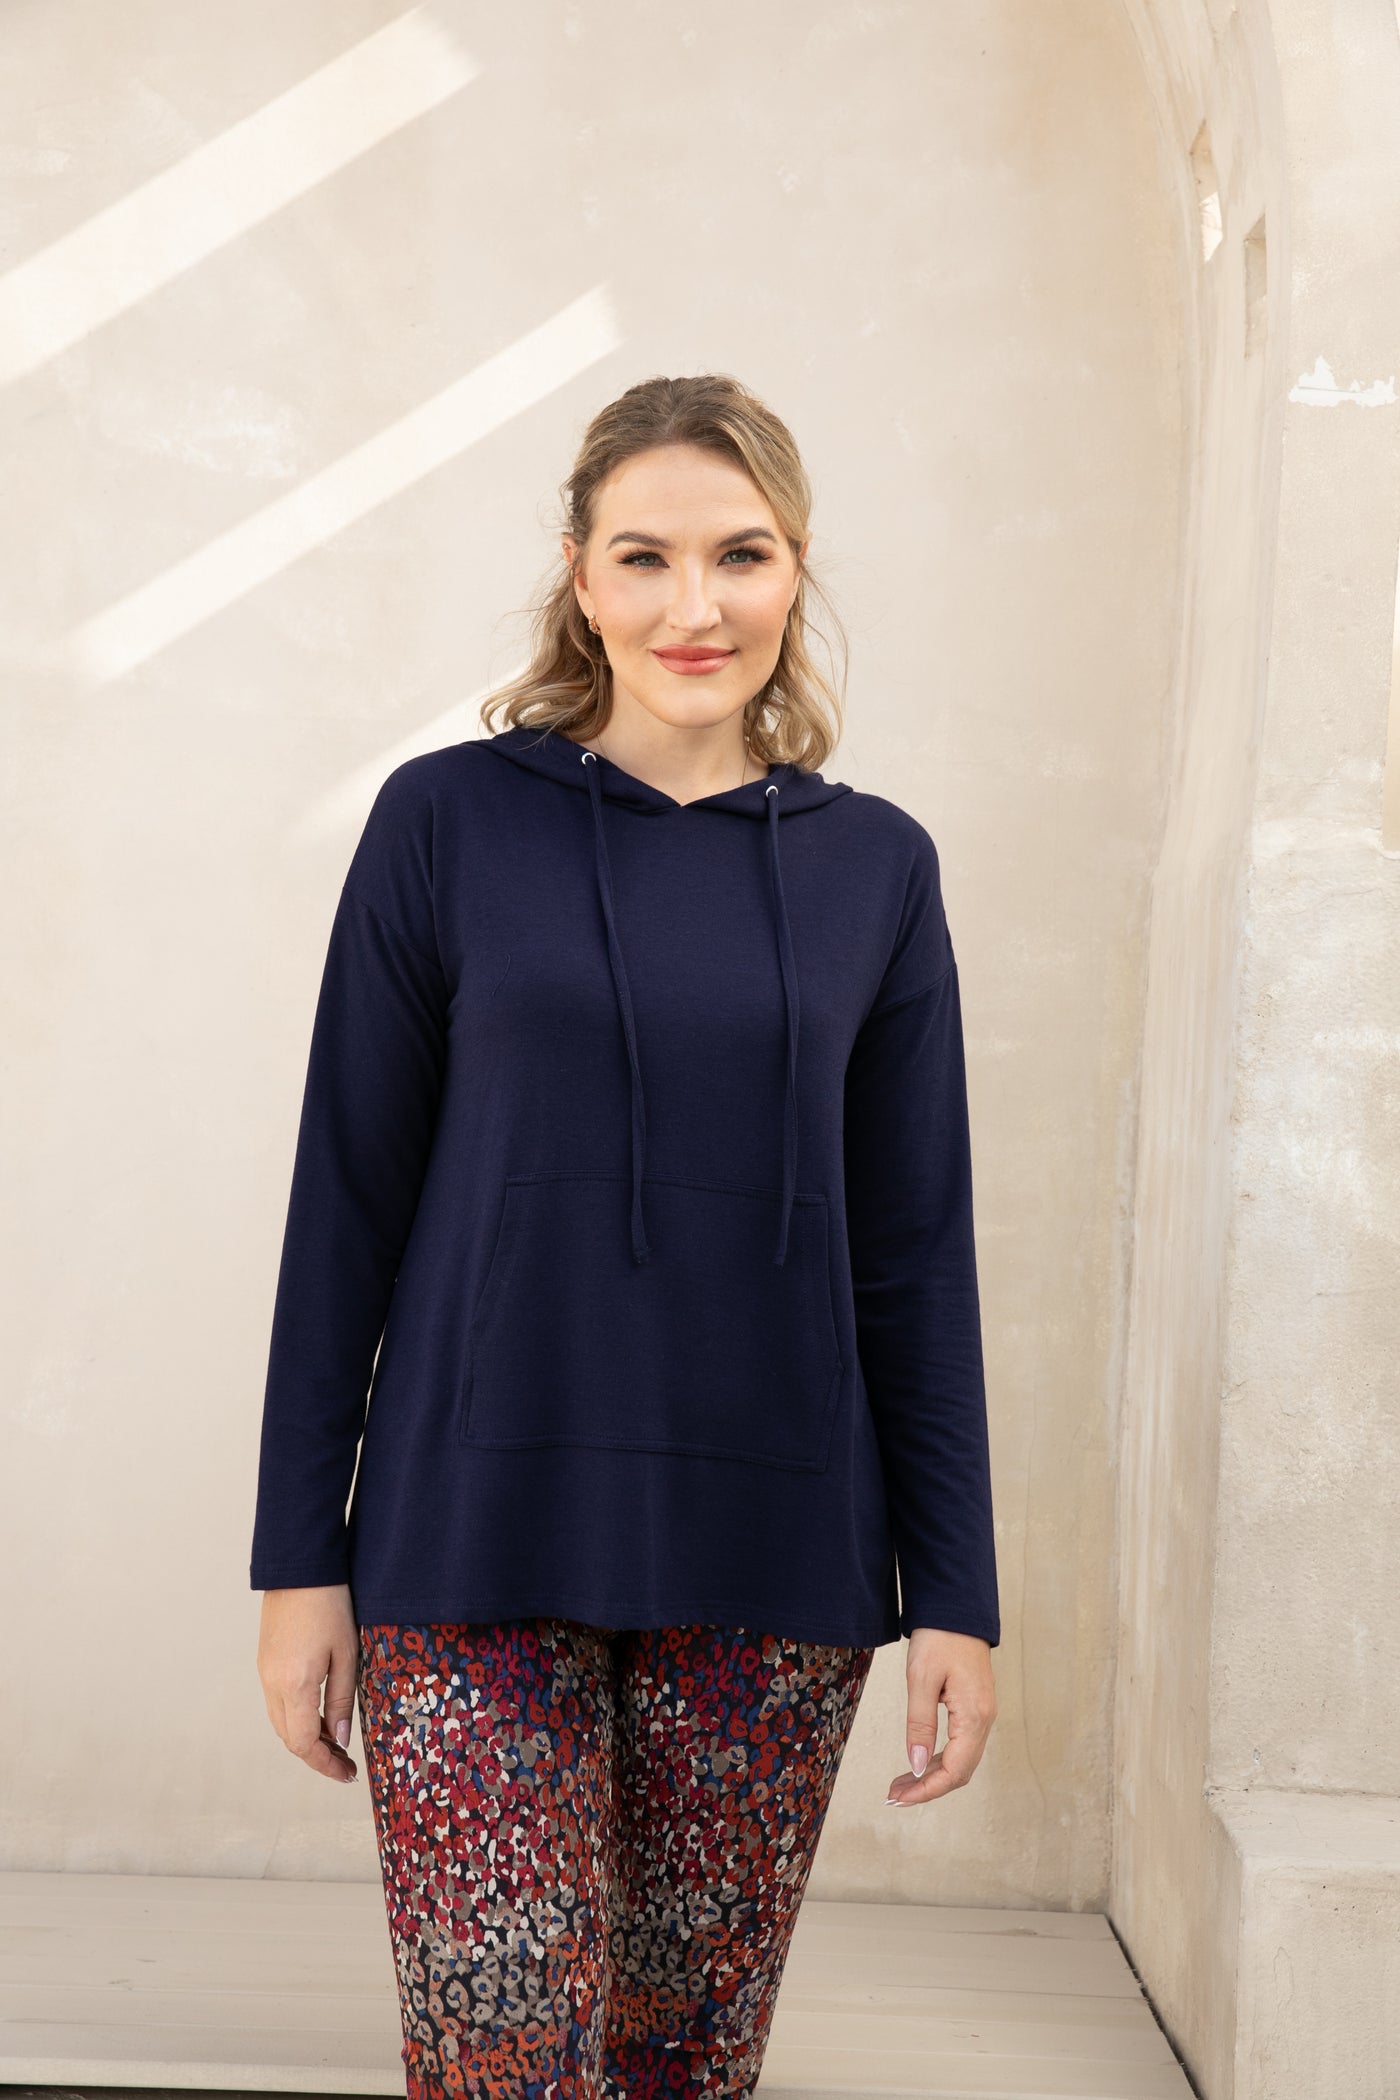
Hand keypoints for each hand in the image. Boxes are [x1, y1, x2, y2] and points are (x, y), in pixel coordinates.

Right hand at [257, 1584, 359, 1783]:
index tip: (347, 1774)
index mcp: (295, 1684)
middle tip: (346, 1761)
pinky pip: (278, 1703)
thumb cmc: (330, 1604)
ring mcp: (265, 1673)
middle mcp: (273, 1684)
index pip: (303, 1744)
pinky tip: (320, 1712)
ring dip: (306, 1737)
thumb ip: (342, 1699)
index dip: (325, 1765)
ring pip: (282, 1722)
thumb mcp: (347, 1653)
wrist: (300, 1568)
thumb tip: (339, 1739)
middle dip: (317, 1755)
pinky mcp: (265, 1662)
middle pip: (289, 1738)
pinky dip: (298, 1716)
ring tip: (336, 1740)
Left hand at [885, 1627, 995, 1804]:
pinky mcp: (974, 1707)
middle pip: (960, 1771)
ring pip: (961, 1760)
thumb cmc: (940, 1637)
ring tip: (900, 1783)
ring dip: (931, 1776)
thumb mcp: (921, 1679)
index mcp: (974, 1716)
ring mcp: (981, 1714)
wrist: (956, 1608)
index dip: (927, 1789)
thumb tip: (916, 1765)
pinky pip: (960, 1745)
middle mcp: (984, 1720)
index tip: (899, 1797)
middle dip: (927, 1788)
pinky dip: (938, 1759)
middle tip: (894, 1795)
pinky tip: (918, 1761)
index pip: (955, 1770)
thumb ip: (919, 1724)